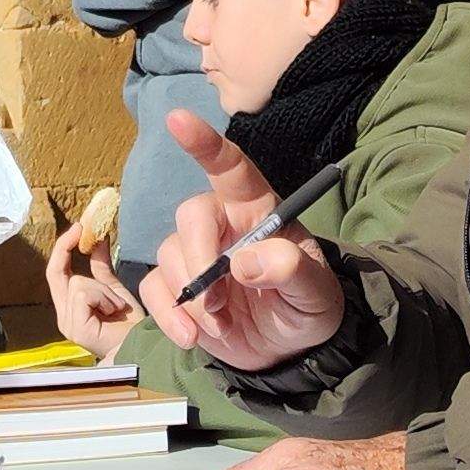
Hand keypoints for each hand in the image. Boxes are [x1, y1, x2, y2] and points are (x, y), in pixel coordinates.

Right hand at [44, 220, 139, 358]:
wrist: (142, 345)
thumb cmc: (129, 322)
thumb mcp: (113, 287)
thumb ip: (101, 266)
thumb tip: (98, 239)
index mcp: (70, 305)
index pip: (56, 272)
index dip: (63, 248)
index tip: (78, 227)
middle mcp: (64, 314)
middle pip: (56, 272)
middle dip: (67, 247)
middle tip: (82, 229)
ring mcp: (68, 323)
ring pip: (78, 283)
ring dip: (103, 289)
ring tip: (117, 305)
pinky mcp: (76, 328)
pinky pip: (84, 295)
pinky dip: (103, 298)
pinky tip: (114, 310)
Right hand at [133, 110, 342, 368]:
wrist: (289, 351)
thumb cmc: (307, 305)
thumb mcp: (317, 294)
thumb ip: (291, 272)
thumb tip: (246, 263)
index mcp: (258, 210)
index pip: (231, 168)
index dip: (204, 142)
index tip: (177, 119)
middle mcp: (222, 223)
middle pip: (191, 216)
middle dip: (199, 258)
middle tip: (220, 302)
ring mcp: (196, 254)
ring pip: (169, 255)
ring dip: (191, 298)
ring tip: (220, 327)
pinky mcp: (176, 288)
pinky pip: (153, 289)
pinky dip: (168, 316)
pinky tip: (192, 338)